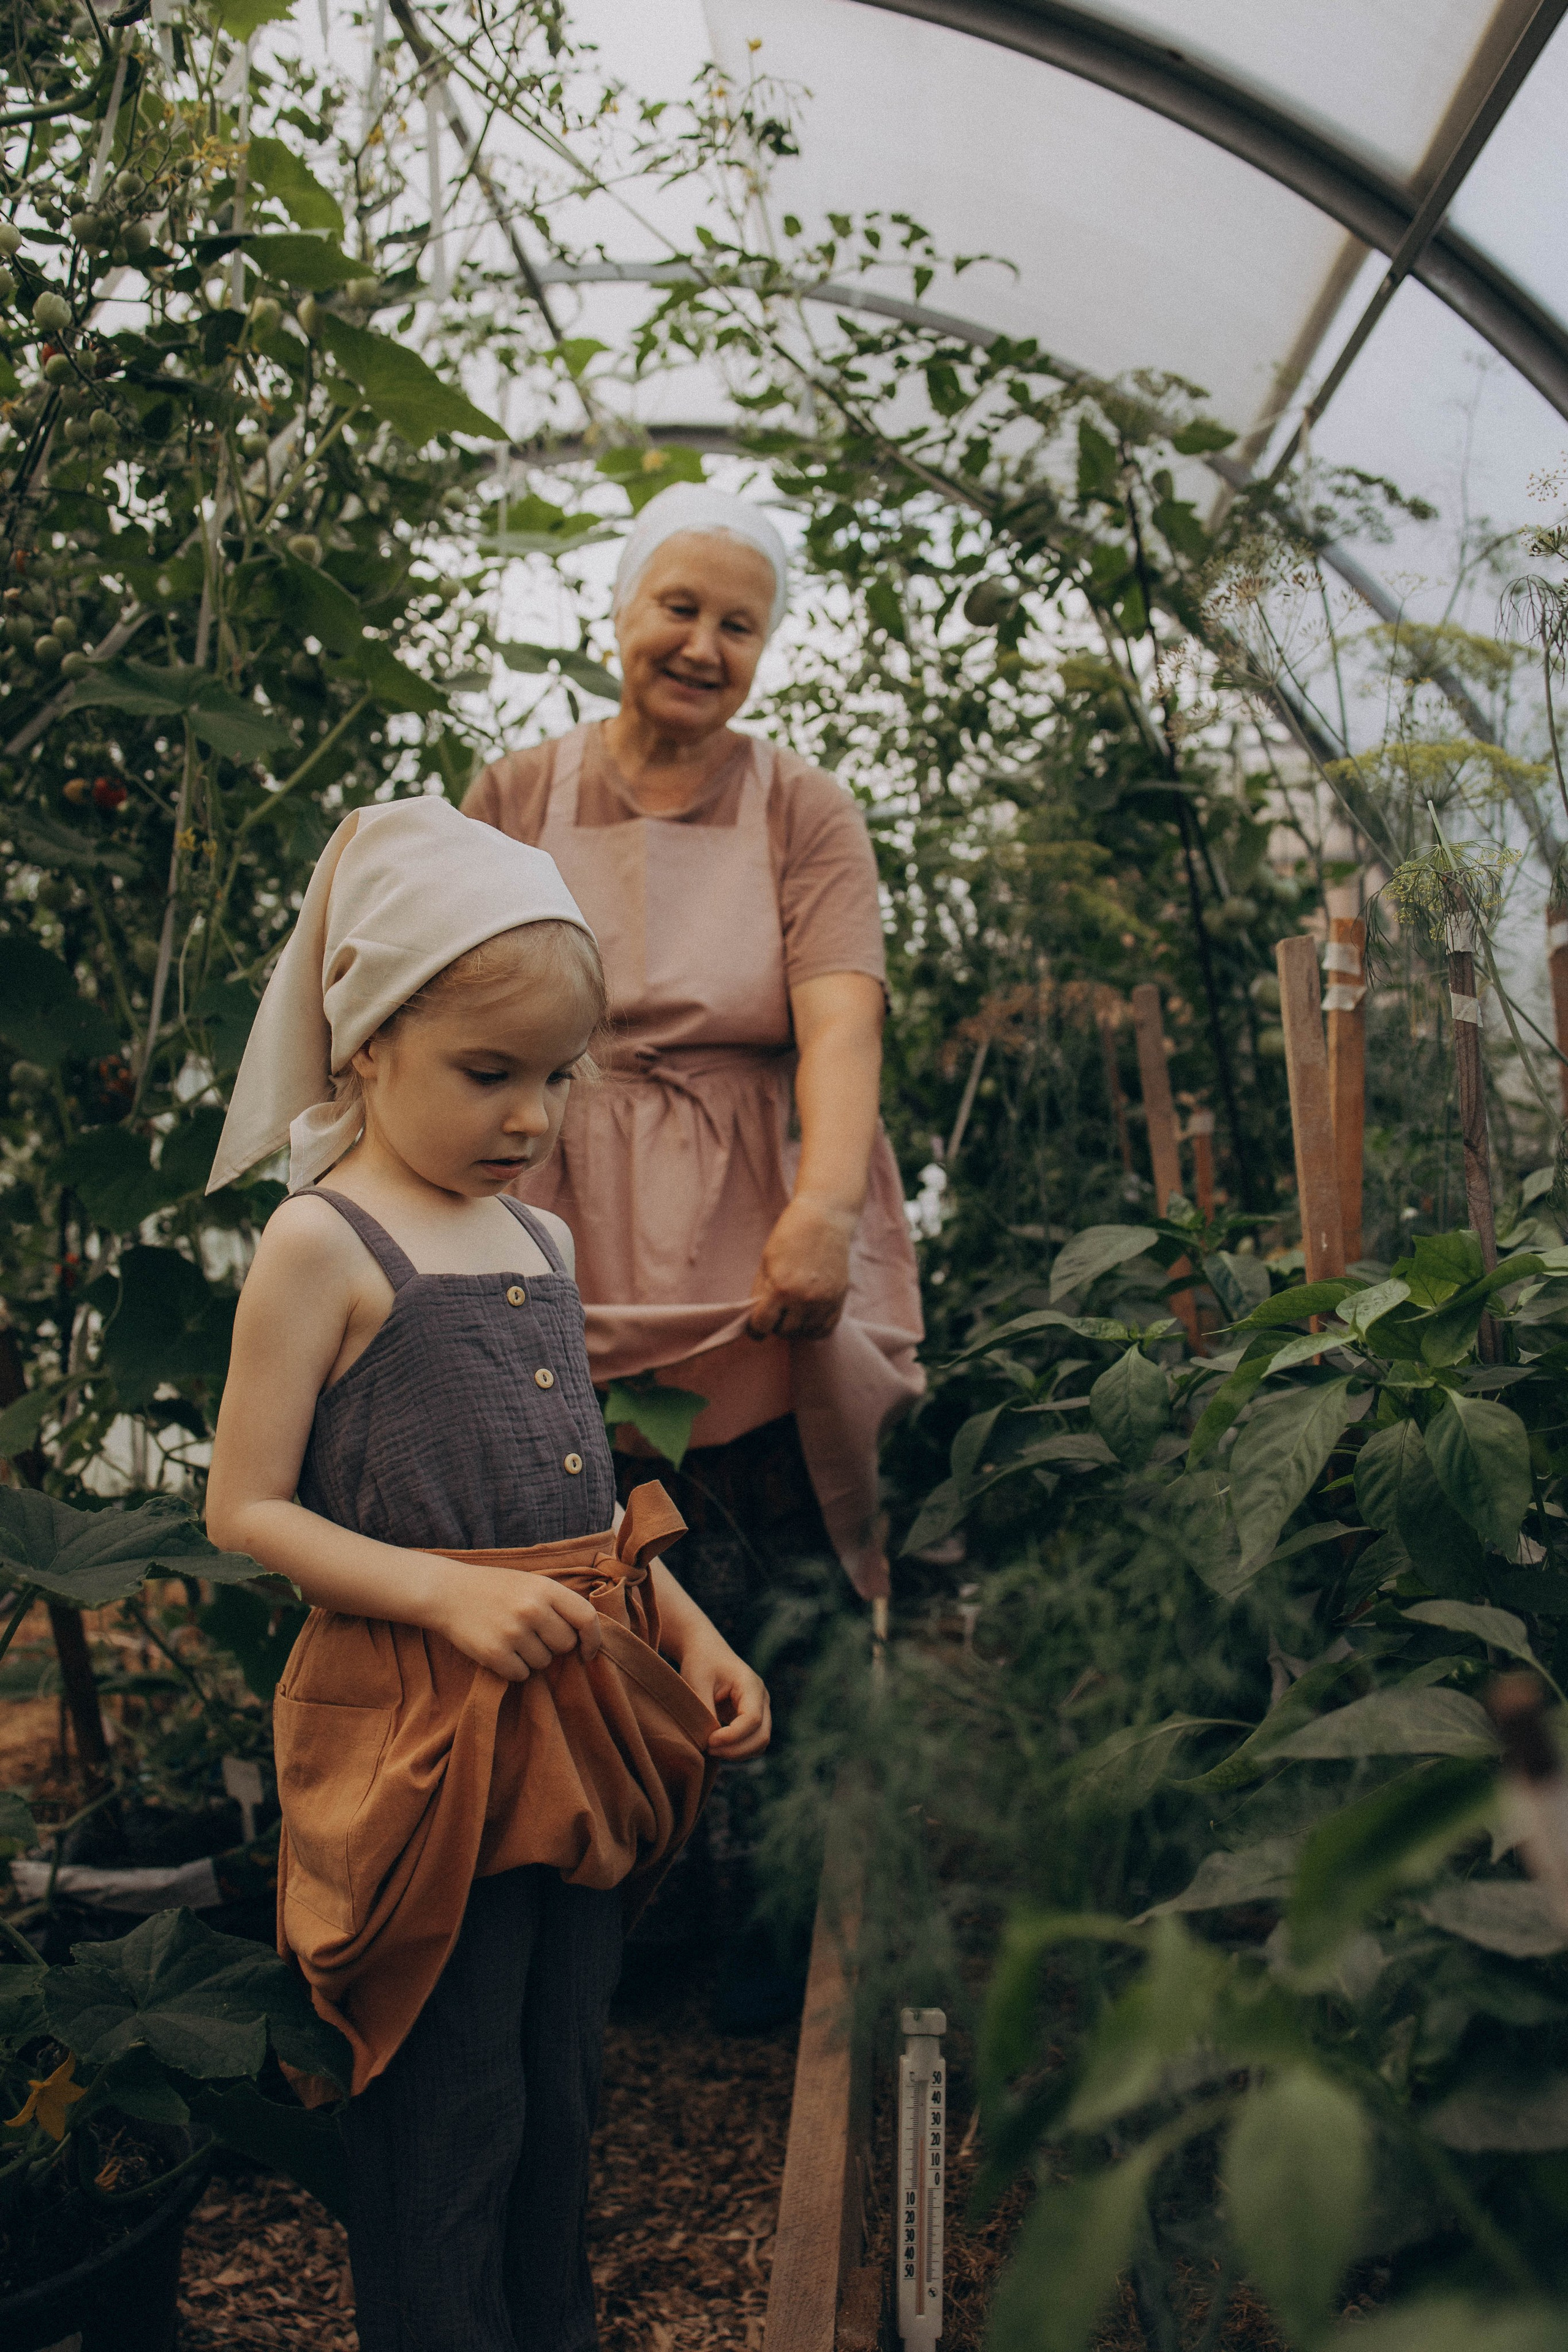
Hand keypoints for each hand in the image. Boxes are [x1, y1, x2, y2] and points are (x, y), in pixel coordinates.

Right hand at [432, 1562, 602, 1682]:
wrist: (447, 1592)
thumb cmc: (495, 1589)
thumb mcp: (530, 1583)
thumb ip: (557, 1604)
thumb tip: (585, 1638)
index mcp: (546, 1588)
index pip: (586, 1618)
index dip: (592, 1638)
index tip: (587, 1651)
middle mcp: (532, 1609)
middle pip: (565, 1645)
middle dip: (553, 1646)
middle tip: (532, 1634)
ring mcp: (513, 1632)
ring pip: (543, 1663)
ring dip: (531, 1657)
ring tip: (511, 1637)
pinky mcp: (494, 1653)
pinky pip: (520, 1675)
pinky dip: (512, 1668)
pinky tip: (499, 1650)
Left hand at [674, 1630, 771, 1759]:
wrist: (705, 1651)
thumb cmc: (700, 1663)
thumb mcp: (698, 1682)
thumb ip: (705, 1710)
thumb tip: (708, 1741)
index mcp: (751, 1685)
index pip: (752, 1719)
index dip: (732, 1736)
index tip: (708, 1741)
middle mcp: (761, 1698)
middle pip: (762, 1735)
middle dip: (736, 1750)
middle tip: (708, 1749)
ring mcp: (760, 1709)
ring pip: (760, 1743)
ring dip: (738, 1753)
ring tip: (711, 1749)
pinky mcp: (752, 1718)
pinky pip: (752, 1742)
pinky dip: (738, 1750)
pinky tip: (717, 1747)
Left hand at [746, 1193, 856, 1340]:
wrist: (824, 1219)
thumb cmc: (789, 1237)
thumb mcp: (766, 1263)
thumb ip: (760, 1294)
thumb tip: (754, 1320)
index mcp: (781, 1288)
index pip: (762, 1326)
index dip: (755, 1328)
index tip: (755, 1325)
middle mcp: (804, 1299)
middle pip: (784, 1332)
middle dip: (776, 1324)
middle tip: (775, 1310)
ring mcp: (824, 1302)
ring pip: (804, 1333)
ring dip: (795, 1327)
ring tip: (792, 1309)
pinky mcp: (839, 1300)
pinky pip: (825, 1330)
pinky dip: (813, 1327)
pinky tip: (807, 1315)